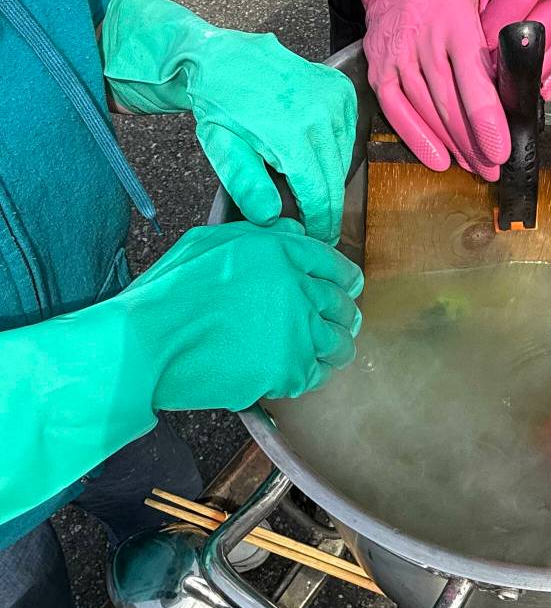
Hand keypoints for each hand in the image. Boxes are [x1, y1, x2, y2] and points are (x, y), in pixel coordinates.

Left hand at [102, 0, 357, 244]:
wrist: (222, 57)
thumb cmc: (218, 106)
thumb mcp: (220, 147)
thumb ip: (246, 184)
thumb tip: (271, 217)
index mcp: (291, 134)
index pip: (319, 194)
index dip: (320, 223)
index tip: (318, 240)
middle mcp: (321, 115)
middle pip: (335, 180)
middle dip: (326, 207)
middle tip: (316, 224)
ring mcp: (334, 99)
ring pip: (344, 159)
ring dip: (329, 177)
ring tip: (307, 185)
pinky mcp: (340, 90)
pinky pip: (348, 135)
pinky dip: (334, 150)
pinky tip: (313, 152)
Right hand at [127, 219, 362, 410]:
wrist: (145, 344)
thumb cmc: (168, 295)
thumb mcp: (211, 242)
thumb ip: (260, 237)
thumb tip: (293, 232)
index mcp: (280, 252)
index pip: (333, 264)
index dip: (344, 279)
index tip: (348, 288)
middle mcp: (297, 288)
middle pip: (340, 305)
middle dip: (342, 315)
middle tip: (340, 324)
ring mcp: (296, 331)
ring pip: (338, 342)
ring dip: (335, 347)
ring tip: (328, 353)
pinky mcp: (288, 369)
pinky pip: (317, 374)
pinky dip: (312, 375)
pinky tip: (301, 374)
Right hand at [363, 0, 508, 179]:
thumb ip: (497, 37)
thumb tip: (524, 80)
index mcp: (455, 22)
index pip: (473, 81)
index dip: (487, 121)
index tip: (501, 148)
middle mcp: (424, 41)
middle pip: (450, 105)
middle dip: (474, 143)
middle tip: (493, 167)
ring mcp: (398, 56)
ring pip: (426, 112)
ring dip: (452, 146)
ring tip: (473, 166)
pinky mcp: (379, 69)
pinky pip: (396, 111)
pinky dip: (416, 139)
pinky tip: (437, 159)